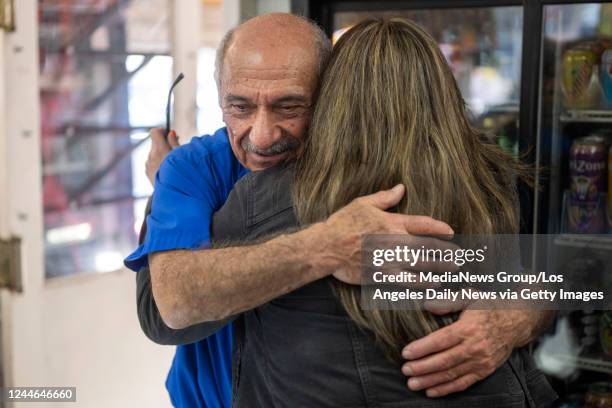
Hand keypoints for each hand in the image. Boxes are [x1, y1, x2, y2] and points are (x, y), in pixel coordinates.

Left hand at [146, 127, 178, 184]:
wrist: (173, 192)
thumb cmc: (180, 173)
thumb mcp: (181, 155)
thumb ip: (174, 142)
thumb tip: (170, 133)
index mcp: (160, 149)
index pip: (154, 132)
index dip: (161, 131)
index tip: (168, 134)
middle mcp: (151, 155)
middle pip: (154, 142)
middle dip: (163, 143)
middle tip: (173, 149)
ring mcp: (147, 164)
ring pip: (153, 153)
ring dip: (160, 153)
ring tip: (171, 162)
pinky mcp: (147, 172)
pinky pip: (151, 162)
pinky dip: (157, 162)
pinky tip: (166, 169)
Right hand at [320, 185, 454, 284]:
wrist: (326, 247)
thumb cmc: (343, 223)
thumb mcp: (363, 204)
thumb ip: (385, 198)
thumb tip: (401, 188)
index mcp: (392, 222)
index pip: (423, 225)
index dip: (440, 228)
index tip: (451, 232)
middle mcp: (395, 241)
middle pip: (428, 247)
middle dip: (447, 251)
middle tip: (461, 256)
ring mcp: (390, 260)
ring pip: (422, 264)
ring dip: (441, 267)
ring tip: (454, 268)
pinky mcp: (383, 275)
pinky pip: (408, 281)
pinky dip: (423, 283)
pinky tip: (434, 284)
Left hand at [400, 309, 536, 397]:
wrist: (517, 322)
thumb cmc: (489, 307)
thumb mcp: (470, 296)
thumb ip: (448, 301)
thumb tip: (428, 305)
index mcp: (468, 328)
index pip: (440, 340)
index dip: (422, 348)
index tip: (405, 353)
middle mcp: (475, 347)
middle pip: (444, 361)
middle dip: (422, 367)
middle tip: (405, 370)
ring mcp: (480, 361)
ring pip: (451, 374)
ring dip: (430, 381)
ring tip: (413, 384)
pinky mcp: (484, 371)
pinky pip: (463, 383)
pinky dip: (446, 389)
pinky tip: (431, 391)